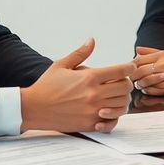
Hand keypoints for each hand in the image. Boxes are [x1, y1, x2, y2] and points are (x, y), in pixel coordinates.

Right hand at [20, 38, 134, 132]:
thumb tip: (91, 40)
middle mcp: (94, 94)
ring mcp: (93, 110)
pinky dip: (114, 116)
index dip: (130, 68)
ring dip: (123, 99)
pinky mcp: (89, 124)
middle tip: (123, 82)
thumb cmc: (46, 86)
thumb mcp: (62, 64)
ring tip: (116, 95)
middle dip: (128, 83)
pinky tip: (108, 110)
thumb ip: (80, 53)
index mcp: (89, 77)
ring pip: (122, 105)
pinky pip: (112, 122)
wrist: (33, 108)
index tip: (130, 67)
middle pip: (126, 88)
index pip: (121, 71)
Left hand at [131, 46, 163, 94]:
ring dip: (141, 85)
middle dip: (134, 78)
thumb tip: (136, 50)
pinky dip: (150, 91)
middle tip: (134, 82)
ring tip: (142, 86)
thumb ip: (151, 52)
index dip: (131, 68)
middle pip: (139, 70)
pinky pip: (155, 89)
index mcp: (161, 55)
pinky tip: (151, 91)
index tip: (130, 73)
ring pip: (146, 80)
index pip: (138, 60)